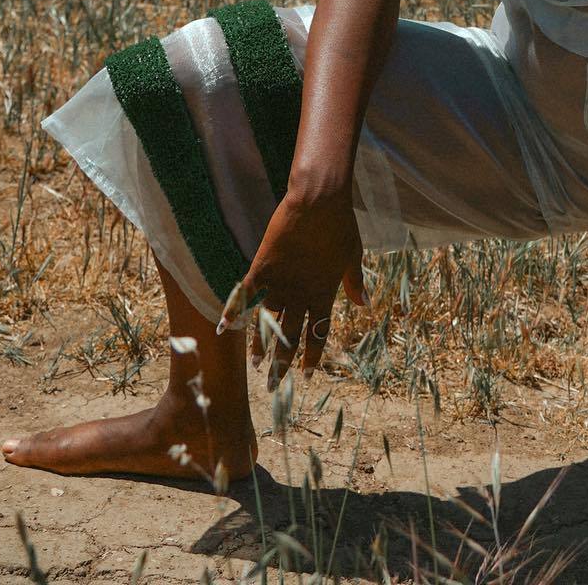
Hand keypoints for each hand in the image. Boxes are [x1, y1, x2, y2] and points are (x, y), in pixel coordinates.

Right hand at [218, 188, 365, 384]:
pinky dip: (234, 311)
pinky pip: (246, 295)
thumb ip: (354, 282)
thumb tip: (364, 304)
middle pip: (289, 335)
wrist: (319, 201)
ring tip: (256, 364)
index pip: (317, 333)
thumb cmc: (340, 225)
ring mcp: (280, 282)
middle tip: (273, 386)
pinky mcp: (263, 267)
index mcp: (323, 293)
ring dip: (261, 343)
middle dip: (282, 362)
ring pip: (267, 320)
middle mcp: (300, 294)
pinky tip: (223, 327)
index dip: (311, 355)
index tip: (306, 375)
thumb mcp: (352, 255)